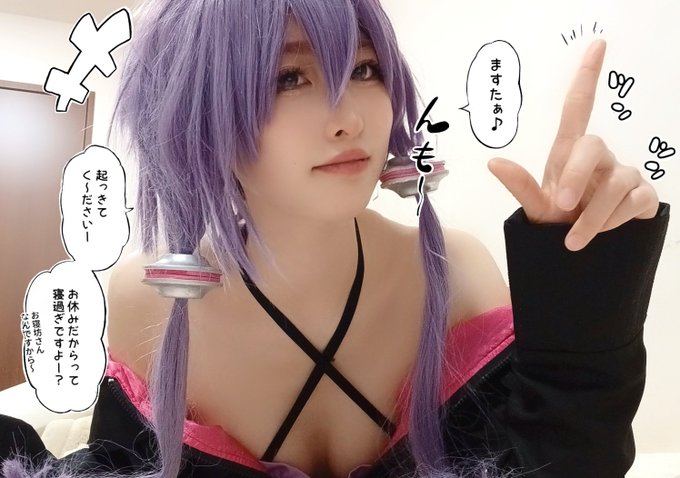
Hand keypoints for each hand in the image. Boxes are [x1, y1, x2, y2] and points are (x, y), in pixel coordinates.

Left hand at [487, 39, 658, 251]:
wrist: (576, 256)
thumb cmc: (556, 224)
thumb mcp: (535, 209)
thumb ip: (520, 186)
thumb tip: (492, 162)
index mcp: (568, 154)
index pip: (579, 108)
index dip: (587, 77)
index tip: (596, 45)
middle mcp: (598, 158)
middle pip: (593, 146)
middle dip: (576, 175)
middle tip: (561, 206)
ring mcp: (623, 176)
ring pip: (617, 182)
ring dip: (593, 214)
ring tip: (573, 238)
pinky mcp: (641, 197)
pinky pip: (634, 201)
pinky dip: (613, 222)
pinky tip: (602, 235)